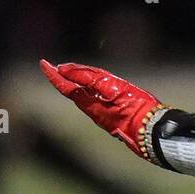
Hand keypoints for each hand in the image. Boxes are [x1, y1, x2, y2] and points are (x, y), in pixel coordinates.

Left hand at [40, 61, 164, 158]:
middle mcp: (92, 110)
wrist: (151, 129)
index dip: (53, 75)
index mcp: (89, 103)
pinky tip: (89, 86)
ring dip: (74, 83)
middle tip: (52, 67)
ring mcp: (101, 114)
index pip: (65, 87)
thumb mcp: (110, 87)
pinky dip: (87, 89)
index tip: (43, 64)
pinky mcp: (111, 116)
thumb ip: (87, 77)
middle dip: (62, 78)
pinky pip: (94, 99)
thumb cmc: (133, 107)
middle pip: (72, 91)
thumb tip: (63, 69)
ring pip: (83, 95)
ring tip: (69, 72)